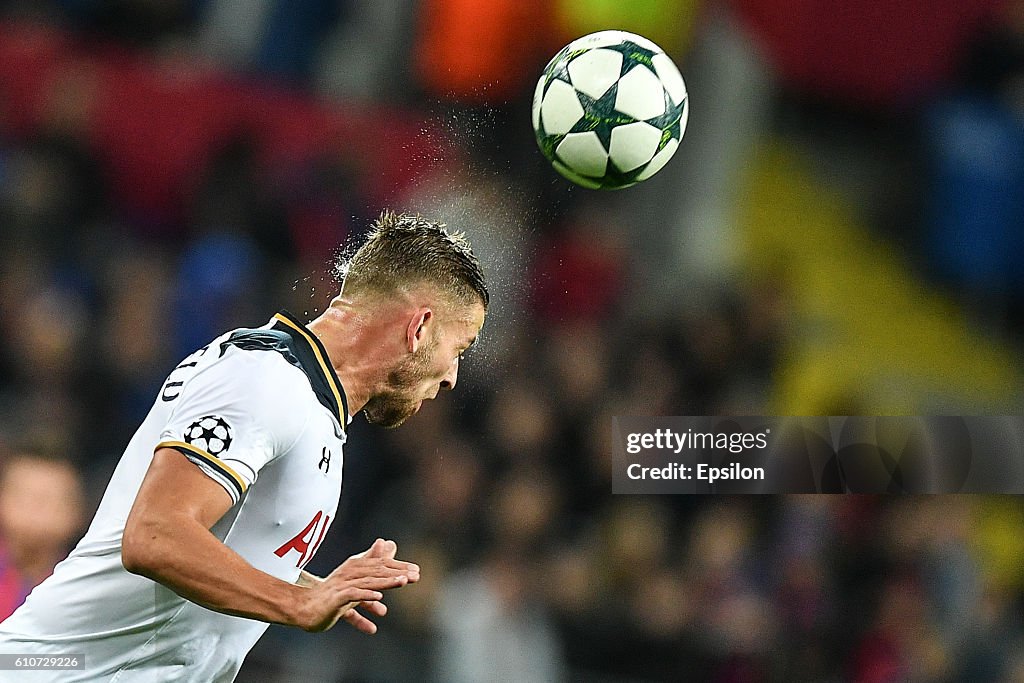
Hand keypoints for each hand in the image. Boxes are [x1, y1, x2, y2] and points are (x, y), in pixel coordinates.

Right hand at [296, 538, 418, 632]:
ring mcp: (342, 586)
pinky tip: (378, 597)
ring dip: (385, 581)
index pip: (380, 566)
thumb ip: (371, 572)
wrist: (303, 609)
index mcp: (355, 570)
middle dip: (397, 573)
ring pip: (367, 582)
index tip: (416, 571)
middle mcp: (350, 574)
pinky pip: (352, 595)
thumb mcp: (356, 585)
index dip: (398, 568)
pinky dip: (365, 595)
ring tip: (402, 582)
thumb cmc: (331, 597)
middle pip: (376, 572)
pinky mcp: (334, 599)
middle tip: (415, 576)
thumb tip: (386, 550)